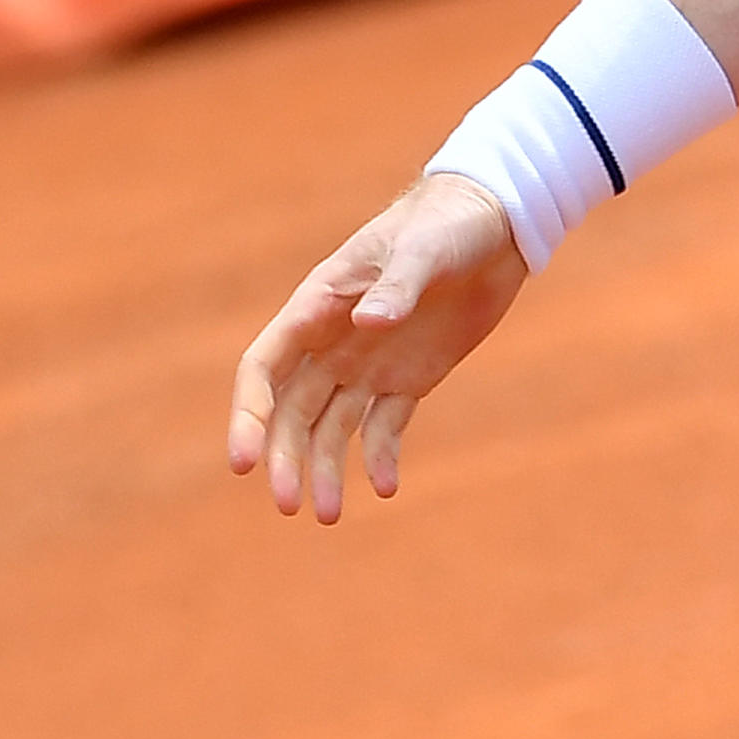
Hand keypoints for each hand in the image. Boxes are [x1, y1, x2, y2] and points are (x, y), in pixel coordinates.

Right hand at [228, 173, 529, 522]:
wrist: (495, 225)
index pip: (264, 369)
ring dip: (324, 469)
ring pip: (330, 428)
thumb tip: (367, 323)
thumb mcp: (423, 250)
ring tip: (329, 515)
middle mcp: (333, 342)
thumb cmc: (446, 224)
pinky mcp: (408, 378)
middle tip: (290, 505)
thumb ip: (397, 286)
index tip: (243, 461)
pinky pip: (383, 428)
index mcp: (318, 306)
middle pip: (291, 411)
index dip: (248, 415)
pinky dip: (379, 458)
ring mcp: (369, 363)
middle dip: (285, 458)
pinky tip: (386, 486)